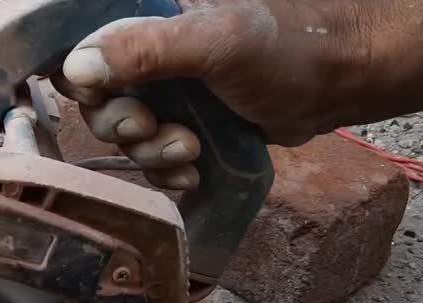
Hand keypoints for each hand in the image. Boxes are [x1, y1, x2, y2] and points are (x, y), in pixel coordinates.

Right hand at [59, 0, 373, 188]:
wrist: (345, 82)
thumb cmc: (291, 49)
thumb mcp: (217, 42)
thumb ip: (145, 49)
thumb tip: (76, 68)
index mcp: (149, 12)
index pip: (81, 44)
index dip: (83, 80)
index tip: (111, 101)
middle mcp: (150, 45)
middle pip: (97, 96)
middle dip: (123, 124)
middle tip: (152, 130)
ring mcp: (169, 85)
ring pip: (125, 131)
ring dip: (151, 152)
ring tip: (191, 149)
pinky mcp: (187, 118)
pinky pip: (153, 152)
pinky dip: (168, 168)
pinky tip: (195, 168)